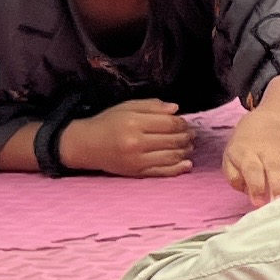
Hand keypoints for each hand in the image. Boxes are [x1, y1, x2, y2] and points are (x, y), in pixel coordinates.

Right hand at [53, 98, 194, 176]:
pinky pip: (162, 172)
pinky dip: (178, 169)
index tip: (186, 123)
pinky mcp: (137, 173)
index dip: (183, 123)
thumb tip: (176, 109)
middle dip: (187, 137)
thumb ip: (152, 106)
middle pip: (173, 140)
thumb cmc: (108, 123)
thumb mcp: (127, 107)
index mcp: (134, 123)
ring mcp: (137, 160)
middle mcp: (136, 142)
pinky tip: (187, 164)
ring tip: (190, 146)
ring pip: (171, 156)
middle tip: (192, 135)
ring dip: (185, 151)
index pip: (169, 124)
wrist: (86, 145)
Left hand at [220, 112, 279, 199]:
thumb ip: (236, 179)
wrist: (263, 126)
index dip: (256, 186)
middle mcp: (269, 150)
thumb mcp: (230, 161)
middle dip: (278, 186)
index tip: (259, 202)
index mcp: (247, 152)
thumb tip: (250, 194)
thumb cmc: (245, 151)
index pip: (252, 168)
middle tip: (279, 203)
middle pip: (275, 167)